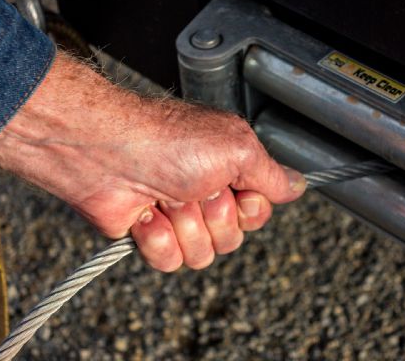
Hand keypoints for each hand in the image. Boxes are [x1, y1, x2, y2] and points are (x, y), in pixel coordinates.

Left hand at [0, 51, 305, 270]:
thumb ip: (272, 174)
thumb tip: (299, 186)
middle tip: (194, 189)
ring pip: (203, 254)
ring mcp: (177, 217)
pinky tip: (146, 214)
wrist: (105, 153)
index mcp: (229, 171)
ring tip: (165, 197)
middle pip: (232, 239)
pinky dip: (158, 238)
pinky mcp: (150, 235)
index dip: (249, 209)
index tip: (234, 189)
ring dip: (185, 226)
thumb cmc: (169, 142)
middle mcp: (205, 194)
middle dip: (214, 217)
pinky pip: (171, 262)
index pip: (258, 212)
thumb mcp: (237, 149)